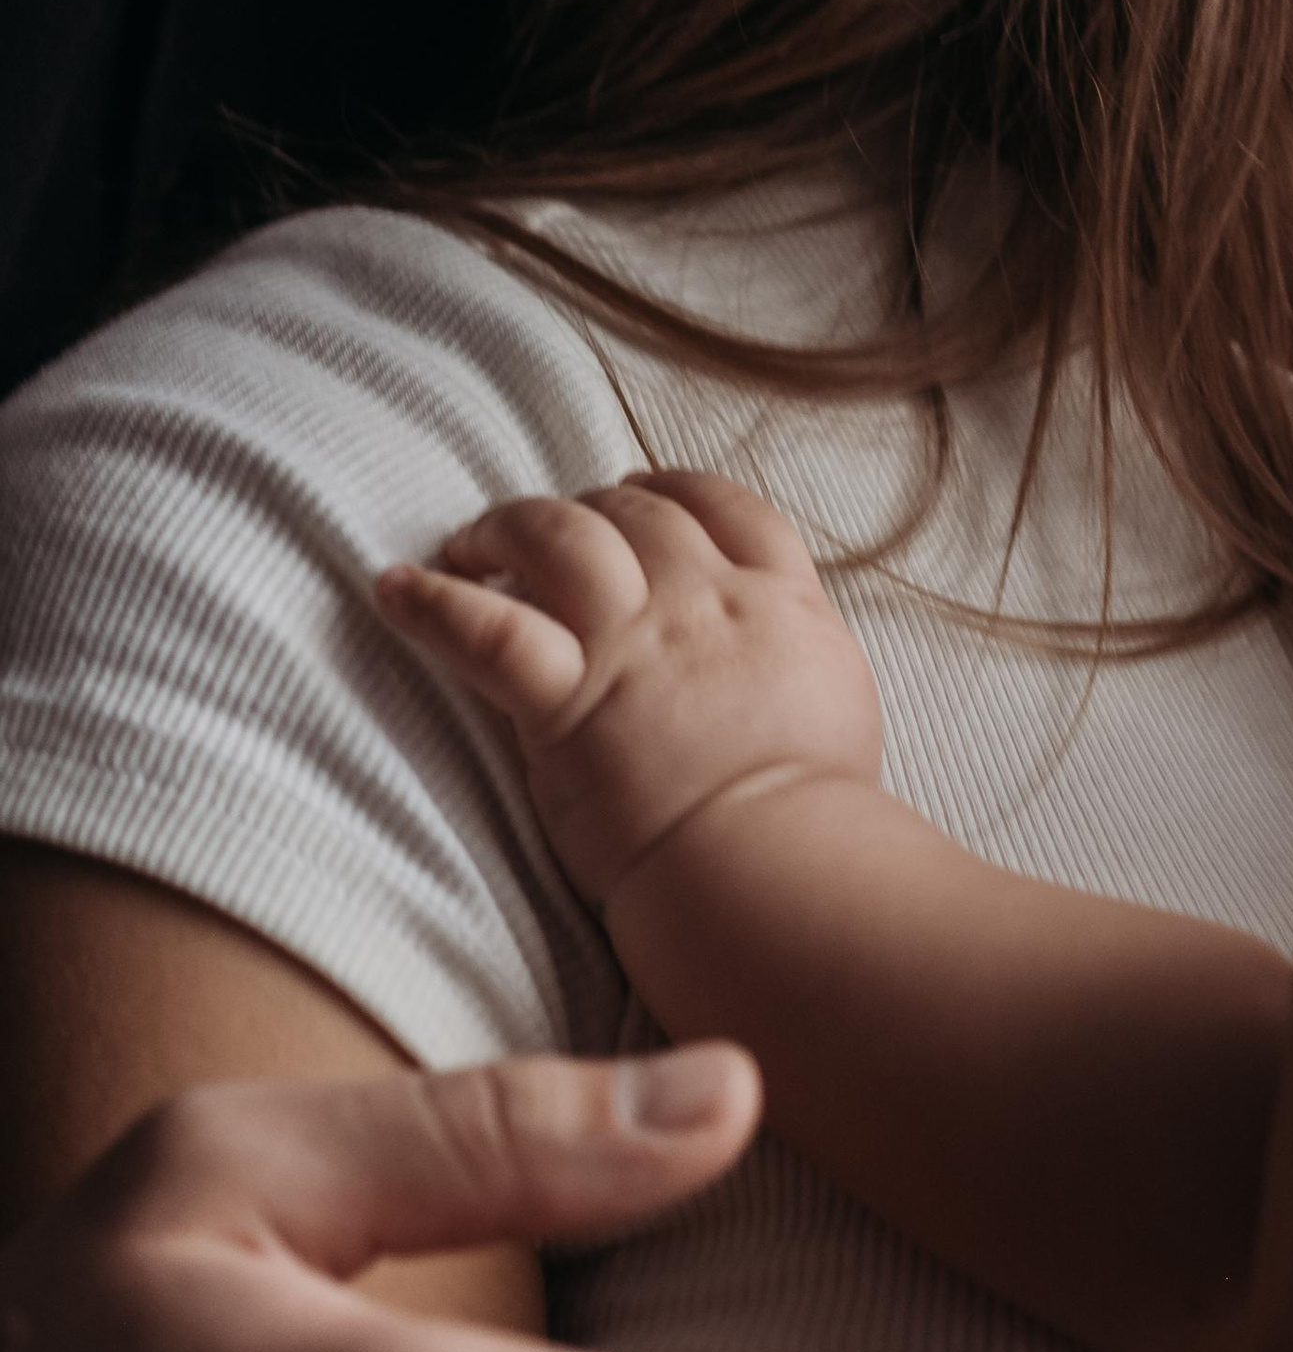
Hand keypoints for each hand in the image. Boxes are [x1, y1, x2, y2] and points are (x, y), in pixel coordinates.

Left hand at [378, 471, 880, 907]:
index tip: (638, 488)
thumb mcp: (837, 697)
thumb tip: (774, 642)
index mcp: (778, 601)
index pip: (725, 506)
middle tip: (542, 530)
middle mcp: (702, 602)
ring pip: (558, 539)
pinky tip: (396, 588)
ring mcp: (633, 645)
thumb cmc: (813, 809)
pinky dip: (432, 604)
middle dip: (582, 509)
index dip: (673, 487)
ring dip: (507, 527)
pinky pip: (486, 630)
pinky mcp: (567, 701)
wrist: (778, 864)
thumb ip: (799, 647)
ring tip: (469, 542)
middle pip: (635, 511)